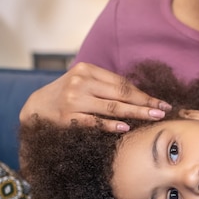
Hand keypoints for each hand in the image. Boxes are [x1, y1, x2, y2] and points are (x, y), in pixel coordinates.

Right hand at [19, 62, 171, 131]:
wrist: (35, 107)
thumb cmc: (67, 95)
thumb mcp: (84, 82)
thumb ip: (106, 86)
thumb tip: (141, 96)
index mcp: (87, 70)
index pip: (122, 83)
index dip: (143, 94)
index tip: (161, 102)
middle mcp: (80, 83)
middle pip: (120, 94)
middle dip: (145, 103)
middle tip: (163, 111)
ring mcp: (73, 100)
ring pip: (111, 108)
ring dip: (136, 113)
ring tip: (153, 117)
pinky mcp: (67, 118)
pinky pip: (94, 122)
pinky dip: (111, 125)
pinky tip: (126, 128)